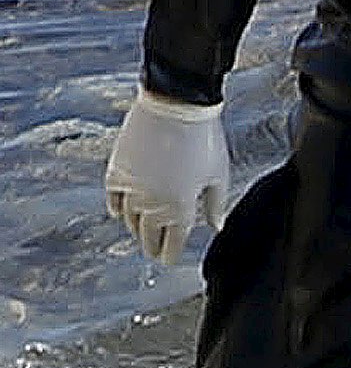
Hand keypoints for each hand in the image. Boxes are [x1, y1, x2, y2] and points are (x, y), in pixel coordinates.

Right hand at [104, 88, 229, 265]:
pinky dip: (117, 209)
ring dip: (136, 229)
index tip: (168, 260)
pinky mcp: (116, 172)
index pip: (172, 244)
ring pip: (129, 221)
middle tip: (155, 252)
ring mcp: (132, 190)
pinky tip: (122, 213)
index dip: (169, 255)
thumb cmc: (205, 140)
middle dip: (153, 246)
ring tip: (142, 233)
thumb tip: (216, 226)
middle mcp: (152, 205)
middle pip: (148, 237)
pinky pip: (113, 200)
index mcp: (180, 209)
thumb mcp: (218, 175)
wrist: (176, 107)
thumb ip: (216, 204)